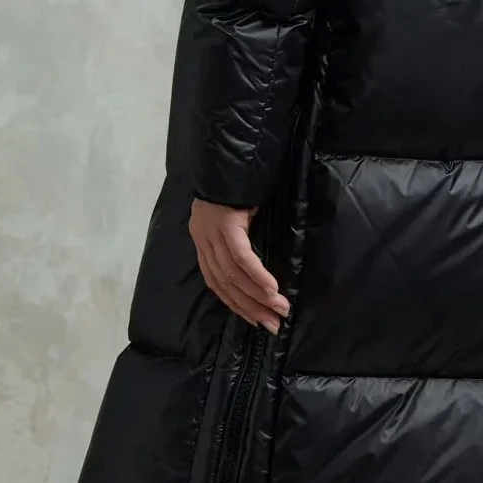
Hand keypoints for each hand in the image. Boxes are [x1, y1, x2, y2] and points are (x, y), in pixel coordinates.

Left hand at [189, 198, 290, 333]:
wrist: (231, 157)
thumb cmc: (237, 185)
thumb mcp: (235, 216)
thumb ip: (239, 239)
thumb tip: (257, 267)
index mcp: (203, 241)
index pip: (216, 283)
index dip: (236, 304)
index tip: (256, 320)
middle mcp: (203, 241)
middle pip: (225, 285)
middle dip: (251, 308)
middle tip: (273, 325)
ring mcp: (212, 234)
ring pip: (234, 276)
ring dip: (259, 298)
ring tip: (279, 311)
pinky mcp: (226, 226)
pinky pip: (242, 259)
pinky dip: (258, 277)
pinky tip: (272, 290)